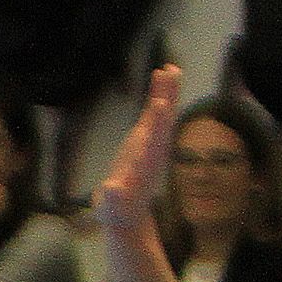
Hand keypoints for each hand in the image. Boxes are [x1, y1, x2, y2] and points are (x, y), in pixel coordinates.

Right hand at [94, 64, 181, 241]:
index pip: (154, 141)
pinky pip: (154, 113)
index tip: (161, 105)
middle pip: (164, 121)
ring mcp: (151, 142)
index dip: (158, 124)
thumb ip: (112, 199)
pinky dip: (158, 95)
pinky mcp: (145, 138)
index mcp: (146, 164)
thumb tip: (111, 190)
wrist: (128, 214)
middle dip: (167, 98)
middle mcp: (154, 150)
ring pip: (163, 114)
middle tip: (171, 74)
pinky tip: (159, 76)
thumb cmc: (117, 212)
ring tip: (169, 68)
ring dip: (166, 91)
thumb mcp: (111, 209)